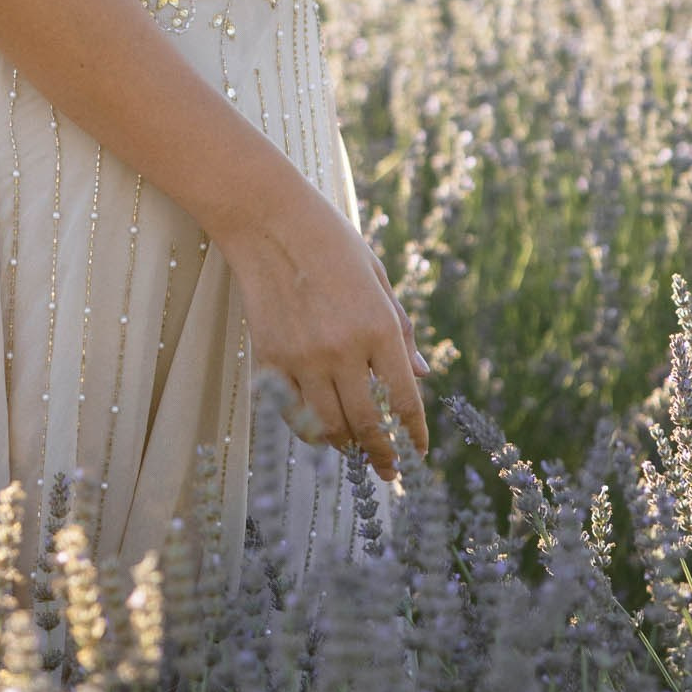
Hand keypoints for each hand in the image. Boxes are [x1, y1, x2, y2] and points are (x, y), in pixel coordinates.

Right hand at [218, 176, 430, 482]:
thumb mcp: (379, 279)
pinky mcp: (270, 359)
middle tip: (387, 471)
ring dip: (346, 445)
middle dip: (381, 455)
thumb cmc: (332, 243)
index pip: (403, 399)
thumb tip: (422, 375)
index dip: (414, 435)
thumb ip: (400, 330)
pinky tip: (318, 429)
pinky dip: (308, 429)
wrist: (269, 220)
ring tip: (354, 449)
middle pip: (367, 425)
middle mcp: (343, 349)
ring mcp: (303, 358)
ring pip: (328, 427)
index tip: (418, 454)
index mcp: (378, 326)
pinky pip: (292, 413)